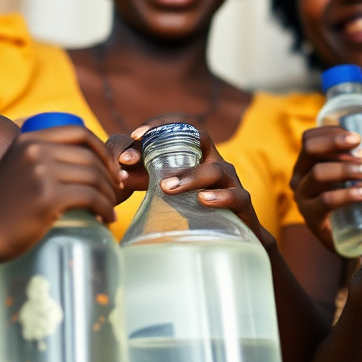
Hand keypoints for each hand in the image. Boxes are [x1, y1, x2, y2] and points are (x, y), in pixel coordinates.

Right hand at [0, 124, 123, 261]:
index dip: (102, 149)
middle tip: (116, 193)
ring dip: (110, 194)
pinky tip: (106, 218)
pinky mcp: (48, 197)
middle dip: (110, 176)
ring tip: (111, 208)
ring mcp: (41, 173)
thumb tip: (87, 159)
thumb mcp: (16, 169)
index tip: (111, 169)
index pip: (79, 132)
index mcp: (28, 139)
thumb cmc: (1, 208)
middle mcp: (34, 150)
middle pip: (90, 156)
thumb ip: (41, 157)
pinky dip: (105, 209)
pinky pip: (91, 197)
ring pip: (94, 176)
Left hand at [108, 114, 274, 249]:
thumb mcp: (169, 190)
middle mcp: (216, 161)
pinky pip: (236, 196)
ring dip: (191, 176)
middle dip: (170, 142)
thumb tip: (118, 174)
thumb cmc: (197, 208)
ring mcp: (232, 182)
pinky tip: (203, 200)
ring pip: (216, 169)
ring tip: (166, 187)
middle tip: (137, 160)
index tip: (134, 135)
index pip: (183, 126)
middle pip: (201, 138)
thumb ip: (145, 180)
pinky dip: (219, 196)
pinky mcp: (242, 204)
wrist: (233, 237)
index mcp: (199, 154)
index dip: (160, 124)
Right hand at [289, 126, 361, 252]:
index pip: (309, 138)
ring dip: (347, 168)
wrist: (348, 240)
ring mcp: (302, 198)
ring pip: (318, 173)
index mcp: (306, 164)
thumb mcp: (350, 175)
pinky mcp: (311, 218)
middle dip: (337, 144)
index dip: (332, 133)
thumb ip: (356, 159)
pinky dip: (349, 193)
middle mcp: (299, 178)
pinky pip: (327, 200)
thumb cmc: (352, 201)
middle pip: (310, 149)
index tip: (357, 138)